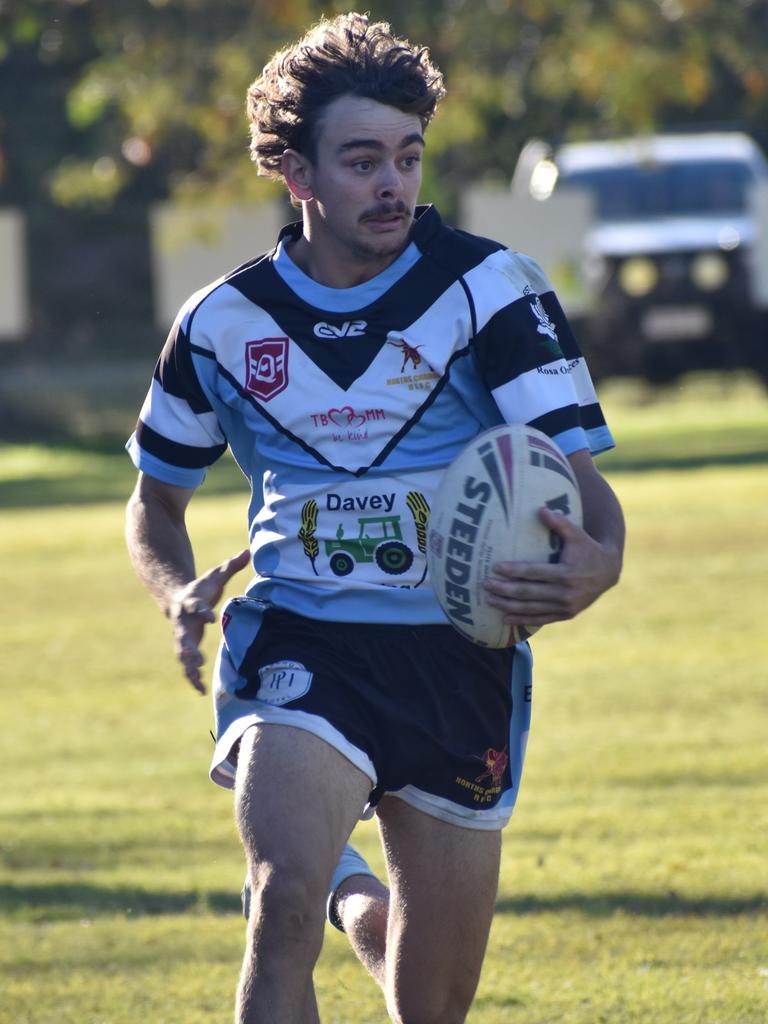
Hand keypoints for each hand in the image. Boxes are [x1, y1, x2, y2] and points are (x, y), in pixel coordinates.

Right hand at [169, 549, 249, 693]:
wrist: (177, 598)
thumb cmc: (201, 588)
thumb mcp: (215, 575)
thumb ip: (231, 565)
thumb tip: (248, 550)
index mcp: (191, 603)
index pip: (196, 607)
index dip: (202, 612)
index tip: (211, 618)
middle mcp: (183, 622)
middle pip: (183, 636)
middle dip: (189, 649)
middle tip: (197, 659)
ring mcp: (182, 637)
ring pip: (182, 655)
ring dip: (189, 668)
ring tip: (198, 681)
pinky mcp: (185, 648)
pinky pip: (187, 665)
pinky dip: (192, 678)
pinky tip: (201, 691)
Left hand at [483, 507, 621, 628]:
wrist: (609, 573)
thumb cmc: (588, 548)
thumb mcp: (577, 534)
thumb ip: (559, 523)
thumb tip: (540, 509)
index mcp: (566, 573)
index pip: (534, 572)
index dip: (514, 570)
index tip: (495, 567)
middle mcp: (565, 592)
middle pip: (528, 592)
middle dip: (504, 590)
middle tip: (486, 585)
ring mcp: (565, 606)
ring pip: (531, 608)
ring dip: (508, 606)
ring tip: (489, 601)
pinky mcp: (566, 615)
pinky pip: (540, 619)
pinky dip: (522, 619)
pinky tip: (505, 618)